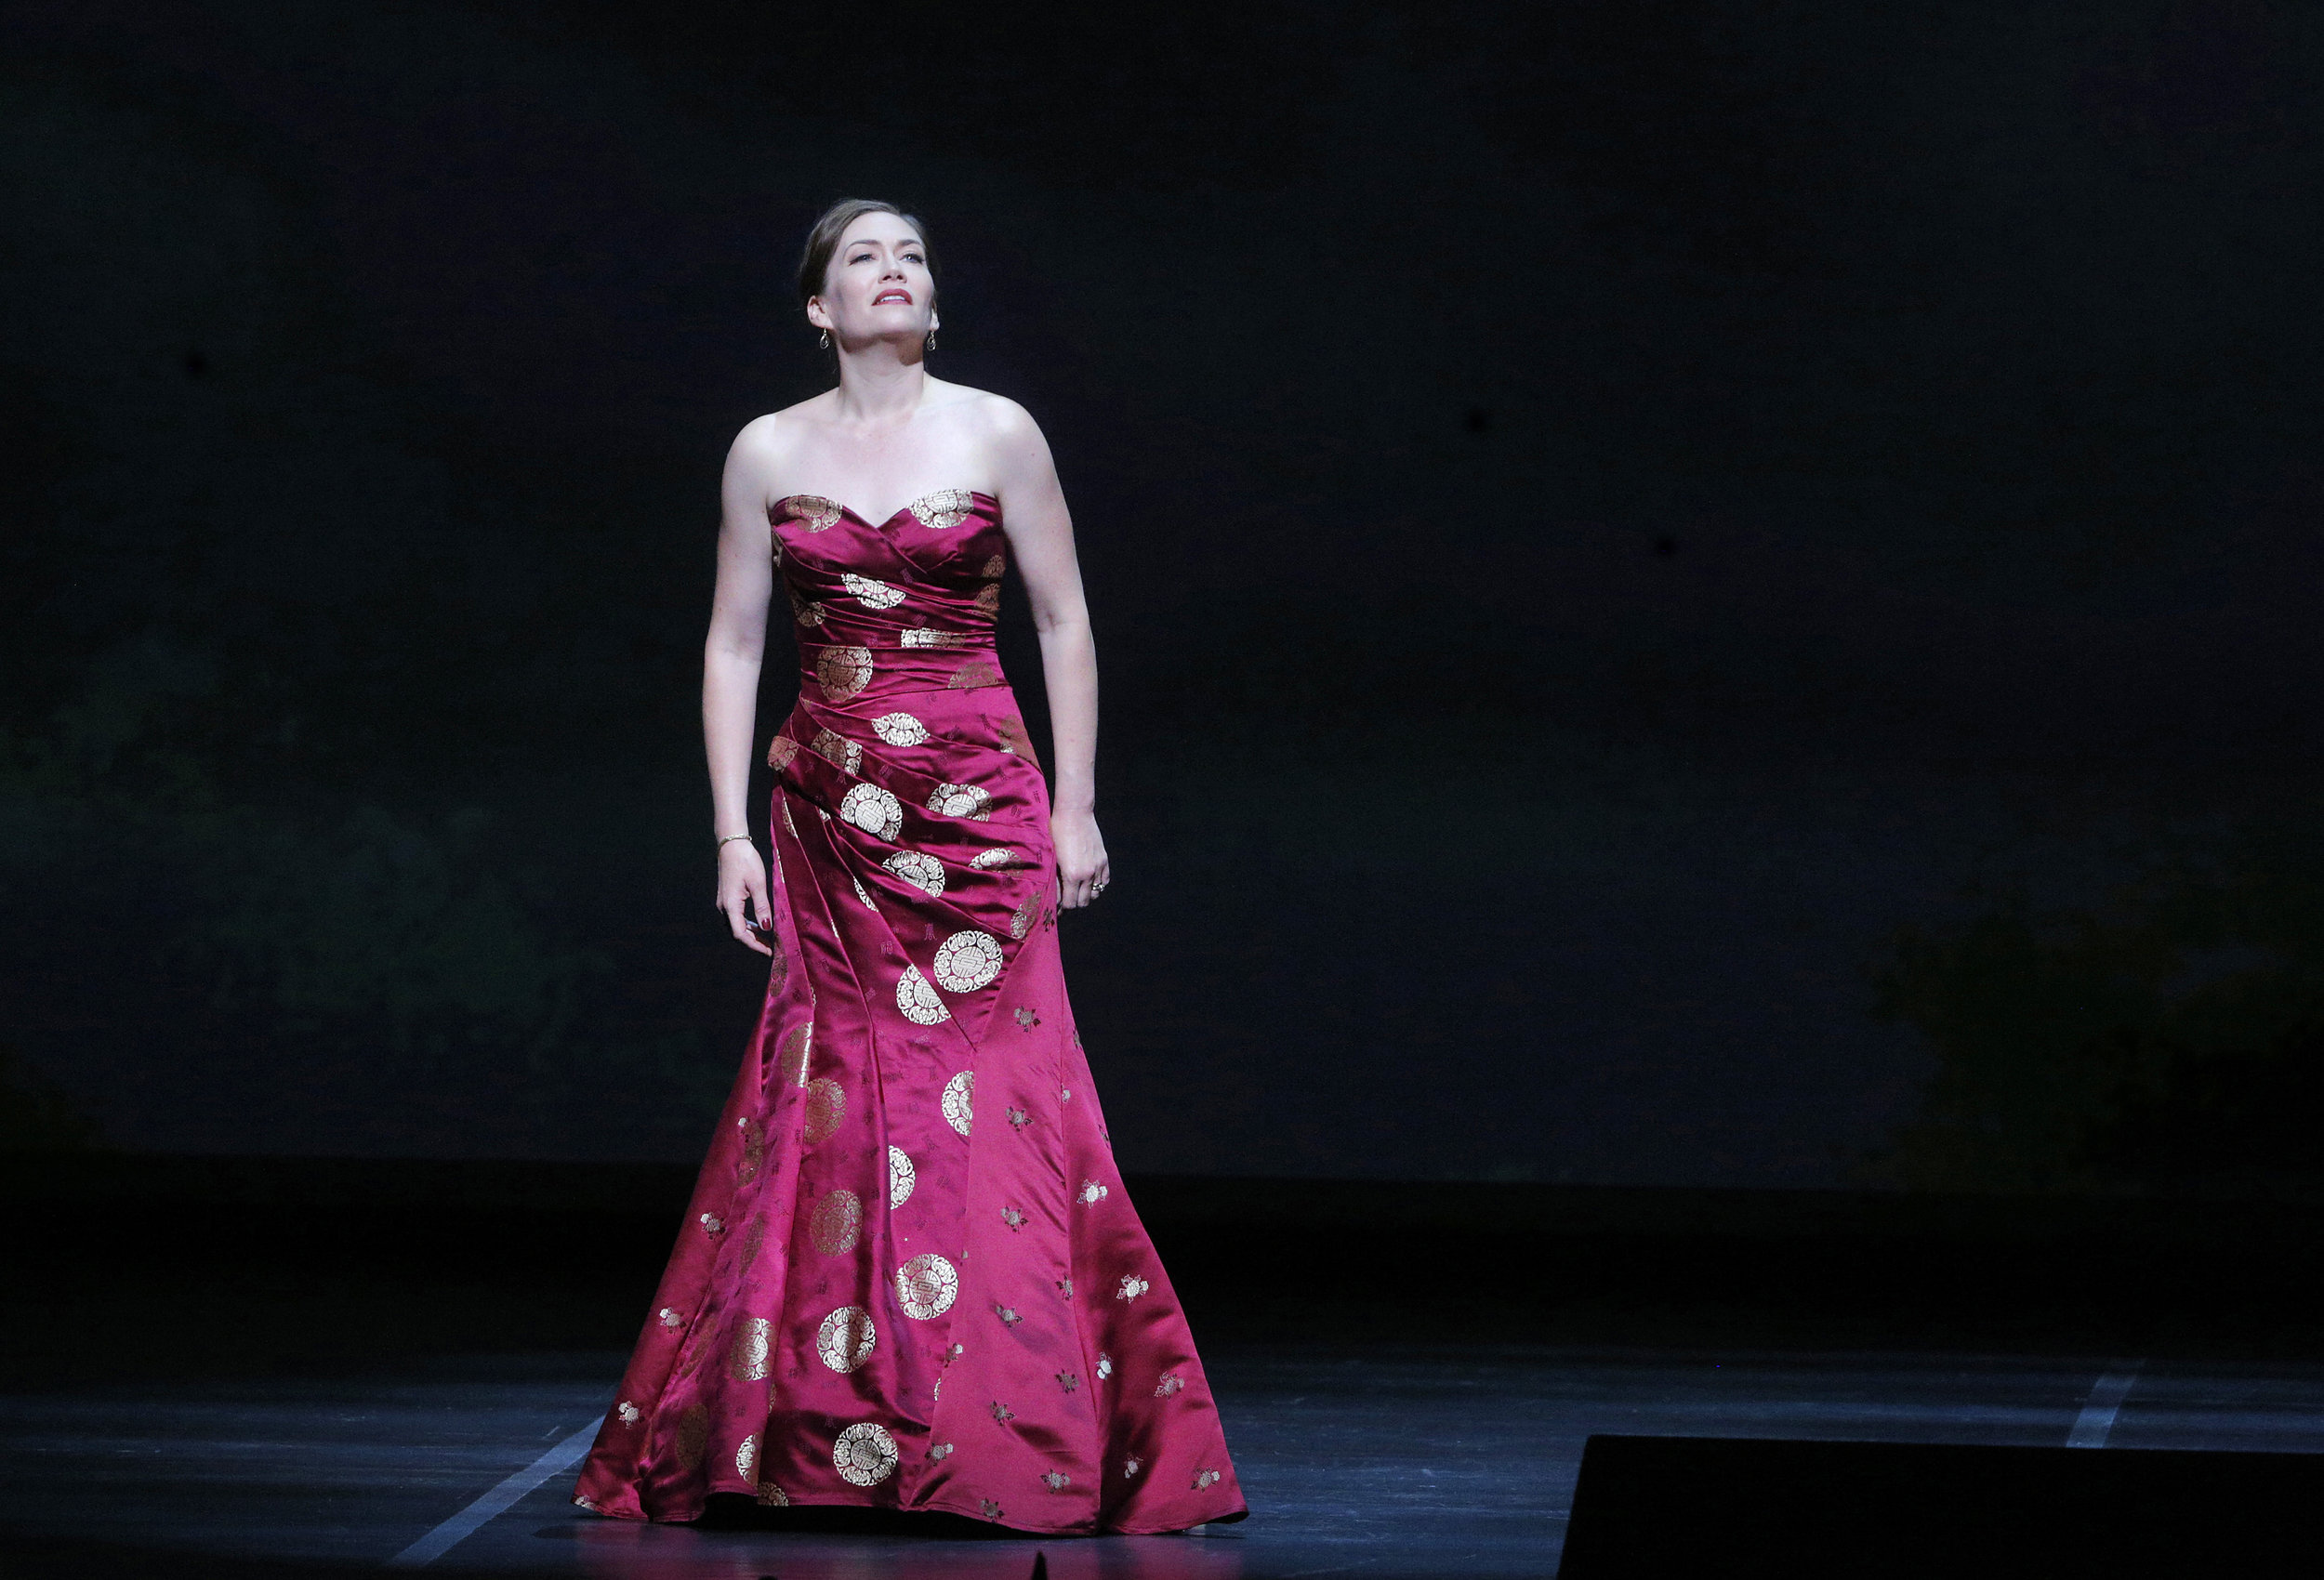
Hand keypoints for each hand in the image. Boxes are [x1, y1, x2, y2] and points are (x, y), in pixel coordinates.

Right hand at [716, 839, 773, 954]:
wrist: (731, 845)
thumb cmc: (745, 861)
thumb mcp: (758, 883)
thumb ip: (762, 907)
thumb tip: (767, 928)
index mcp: (730, 905)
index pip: (740, 934)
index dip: (755, 945)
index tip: (769, 951)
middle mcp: (724, 907)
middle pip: (737, 933)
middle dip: (754, 942)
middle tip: (771, 947)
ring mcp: (724, 903)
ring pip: (736, 926)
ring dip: (751, 934)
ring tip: (768, 938)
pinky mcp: (727, 898)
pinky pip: (736, 918)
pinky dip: (748, 925)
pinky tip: (759, 925)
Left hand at [1052, 808, 1109, 909]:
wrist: (1074, 813)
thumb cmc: (1057, 832)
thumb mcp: (1051, 857)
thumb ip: (1054, 878)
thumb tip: (1053, 894)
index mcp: (1072, 875)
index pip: (1070, 904)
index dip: (1063, 907)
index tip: (1057, 906)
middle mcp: (1087, 874)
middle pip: (1083, 902)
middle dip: (1074, 903)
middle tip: (1065, 898)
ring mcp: (1098, 867)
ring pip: (1095, 893)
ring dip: (1086, 894)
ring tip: (1077, 889)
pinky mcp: (1104, 859)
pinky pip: (1104, 880)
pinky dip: (1097, 884)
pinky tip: (1088, 880)